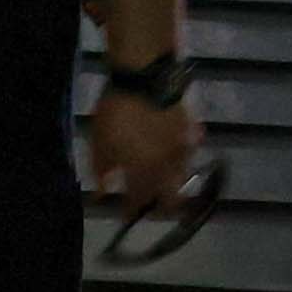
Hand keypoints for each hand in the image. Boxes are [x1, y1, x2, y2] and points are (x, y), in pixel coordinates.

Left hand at [82, 82, 199, 218]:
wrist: (146, 77)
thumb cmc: (117, 113)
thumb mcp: (100, 143)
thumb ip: (103, 172)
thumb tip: (102, 194)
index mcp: (144, 174)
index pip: (140, 203)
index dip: (131, 211)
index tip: (125, 214)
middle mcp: (168, 168)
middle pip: (173, 199)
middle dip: (162, 207)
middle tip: (152, 206)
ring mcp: (183, 149)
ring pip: (183, 177)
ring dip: (173, 183)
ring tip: (161, 178)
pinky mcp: (191, 130)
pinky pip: (189, 150)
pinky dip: (182, 155)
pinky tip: (175, 149)